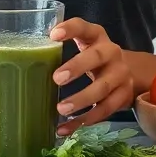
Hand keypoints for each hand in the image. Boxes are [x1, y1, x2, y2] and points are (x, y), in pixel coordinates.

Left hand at [49, 18, 132, 135]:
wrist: (129, 72)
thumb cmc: (95, 58)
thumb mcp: (84, 46)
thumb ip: (62, 48)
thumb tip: (26, 55)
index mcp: (97, 37)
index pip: (85, 27)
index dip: (71, 29)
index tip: (53, 35)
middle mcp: (112, 53)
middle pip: (97, 57)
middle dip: (77, 67)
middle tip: (57, 78)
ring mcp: (120, 76)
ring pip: (103, 88)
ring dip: (81, 100)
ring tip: (61, 109)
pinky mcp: (122, 97)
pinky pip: (104, 111)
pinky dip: (83, 121)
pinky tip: (65, 129)